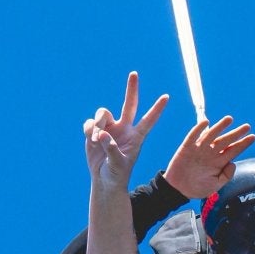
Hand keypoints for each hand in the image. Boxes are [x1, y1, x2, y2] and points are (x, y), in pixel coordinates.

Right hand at [83, 71, 167, 188]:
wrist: (104, 180)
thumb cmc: (116, 175)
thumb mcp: (117, 165)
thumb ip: (112, 149)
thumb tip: (102, 134)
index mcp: (136, 137)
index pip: (148, 120)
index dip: (157, 109)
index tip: (167, 97)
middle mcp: (124, 128)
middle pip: (129, 104)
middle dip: (131, 89)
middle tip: (134, 73)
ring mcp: (110, 128)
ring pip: (103, 113)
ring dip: (97, 124)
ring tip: (95, 140)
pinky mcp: (95, 130)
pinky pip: (90, 122)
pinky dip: (88, 130)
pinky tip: (91, 140)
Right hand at [163, 113, 254, 197]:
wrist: (178, 190)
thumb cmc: (197, 188)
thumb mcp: (215, 186)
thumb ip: (225, 176)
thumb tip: (233, 163)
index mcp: (218, 162)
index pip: (233, 150)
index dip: (243, 143)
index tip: (252, 137)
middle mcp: (210, 153)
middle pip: (225, 140)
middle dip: (236, 133)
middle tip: (247, 126)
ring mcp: (199, 149)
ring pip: (211, 135)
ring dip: (220, 127)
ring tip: (229, 119)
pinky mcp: (187, 148)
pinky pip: (193, 137)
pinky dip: (198, 129)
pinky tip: (206, 123)